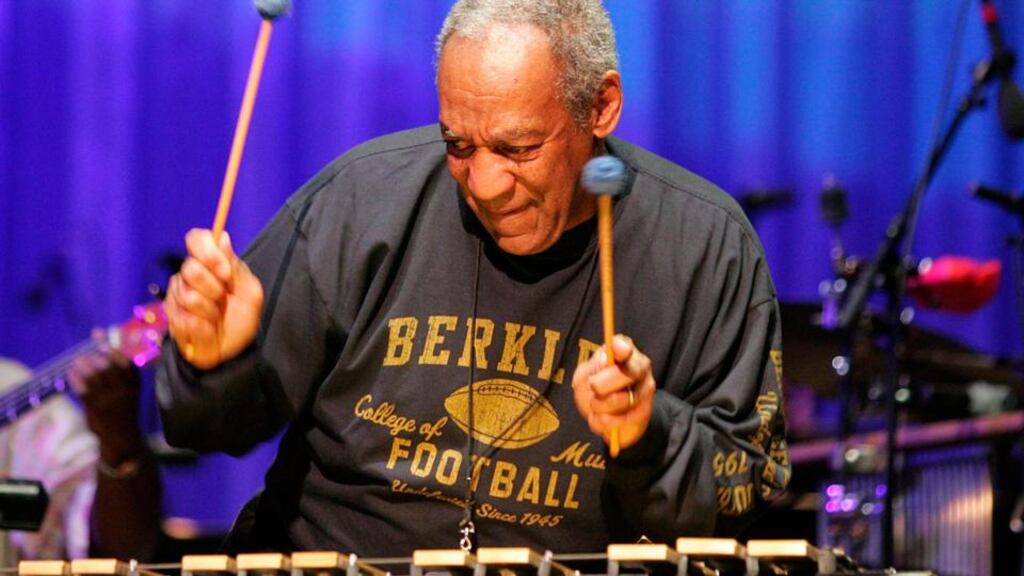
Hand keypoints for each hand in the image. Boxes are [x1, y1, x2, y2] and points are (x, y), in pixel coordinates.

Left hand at [67, 343, 143, 464]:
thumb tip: (104, 351)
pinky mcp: (96, 409)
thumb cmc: (124, 411)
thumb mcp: (130, 392)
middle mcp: (124, 390)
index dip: (112, 348)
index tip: (100, 339)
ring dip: (84, 366)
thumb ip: (121, 375)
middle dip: (95, 356)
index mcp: (135, 384)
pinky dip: (76, 379)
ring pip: (95, 377)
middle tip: (85, 353)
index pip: (126, 362)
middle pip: (109, 367)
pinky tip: (71, 373)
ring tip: (76, 361)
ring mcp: (110, 400)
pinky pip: (84, 391)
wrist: (122, 439)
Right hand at [165, 228, 263, 368]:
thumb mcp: (250, 291)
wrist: (232, 349)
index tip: (225, 272)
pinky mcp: (172, 316)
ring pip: (187, 295)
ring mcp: (178, 294)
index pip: (197, 239)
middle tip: (223, 298)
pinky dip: (202, 326)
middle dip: (213, 287)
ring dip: (209, 310)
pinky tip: (207, 328)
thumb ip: (235, 267)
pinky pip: (184, 317)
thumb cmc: (241, 317)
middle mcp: (190, 274)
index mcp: (211, 263)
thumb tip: (222, 237)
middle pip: (190, 268)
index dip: (208, 252)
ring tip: (215, 316)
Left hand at [571, 335, 655, 450]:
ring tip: (596, 404)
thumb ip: (592, 367)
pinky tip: (602, 417)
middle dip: (601, 384)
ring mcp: (644, 390)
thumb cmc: (594, 391)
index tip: (616, 348)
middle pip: (627, 373)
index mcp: (624, 353)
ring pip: (620, 400)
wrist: (605, 418)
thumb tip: (605, 360)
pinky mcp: (643, 412)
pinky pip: (620, 420)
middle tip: (593, 387)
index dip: (621, 347)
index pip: (625, 346)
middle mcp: (640, 368)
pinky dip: (603, 421)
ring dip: (599, 406)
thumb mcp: (585, 376)